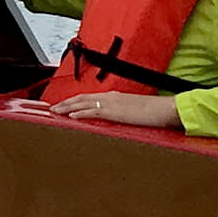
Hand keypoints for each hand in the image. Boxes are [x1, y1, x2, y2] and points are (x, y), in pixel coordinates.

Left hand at [49, 90, 182, 128]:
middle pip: (82, 98)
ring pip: (84, 103)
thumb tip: (116, 119)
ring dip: (68, 107)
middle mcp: (111, 97)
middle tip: (53, 108)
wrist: (164, 109)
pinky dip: (80, 113)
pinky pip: (93, 112)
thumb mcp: (134, 111)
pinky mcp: (115, 112)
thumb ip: (122, 113)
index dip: (75, 101)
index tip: (64, 105)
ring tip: (56, 111)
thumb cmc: (153, 111)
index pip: (90, 98)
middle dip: (66, 103)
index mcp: (115, 96)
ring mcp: (112, 103)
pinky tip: (71, 116)